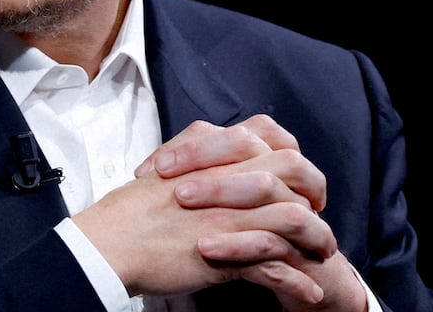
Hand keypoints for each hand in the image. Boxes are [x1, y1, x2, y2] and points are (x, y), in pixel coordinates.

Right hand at [73, 116, 339, 301]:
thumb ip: (195, 156)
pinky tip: (309, 291)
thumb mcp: (165, 168)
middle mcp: (229, 183)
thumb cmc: (128, 211)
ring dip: (317, 238)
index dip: (291, 158)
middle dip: (315, 192)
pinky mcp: (228, 256)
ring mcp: (232, 218)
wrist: (108, 243)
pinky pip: (277, 267)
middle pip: (294, 173)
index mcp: (214, 158)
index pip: (271, 141)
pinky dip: (298, 281)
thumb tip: (209, 150)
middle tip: (318, 211)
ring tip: (324, 254)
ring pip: (295, 220)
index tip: (296, 178)